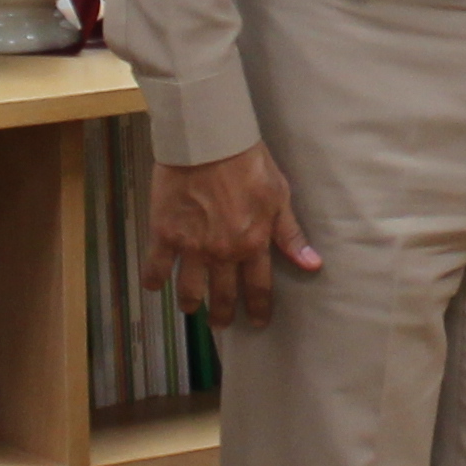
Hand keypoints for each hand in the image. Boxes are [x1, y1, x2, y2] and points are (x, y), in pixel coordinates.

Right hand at [155, 143, 318, 329]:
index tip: (257, 322)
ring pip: (189, 289)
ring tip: (190, 309)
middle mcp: (222, 252)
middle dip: (222, 314)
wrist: (208, 141)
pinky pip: (156, 266)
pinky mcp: (165, 233)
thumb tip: (312, 264)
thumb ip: (290, 235)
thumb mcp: (279, 196)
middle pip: (222, 295)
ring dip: (190, 303)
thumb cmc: (248, 162)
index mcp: (252, 244)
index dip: (258, 309)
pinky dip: (153, 279)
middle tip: (220, 324)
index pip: (258, 288)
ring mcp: (191, 246)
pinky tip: (153, 286)